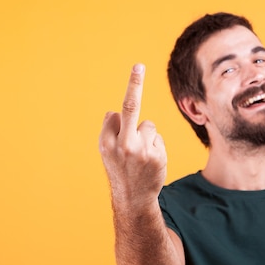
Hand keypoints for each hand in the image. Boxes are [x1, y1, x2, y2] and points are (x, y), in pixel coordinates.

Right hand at [99, 64, 166, 205]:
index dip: (120, 117)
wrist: (133, 198)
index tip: (136, 69)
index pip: (115, 115)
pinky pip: (157, 138)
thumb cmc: (120, 171)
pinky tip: (150, 162)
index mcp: (106, 142)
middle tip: (138, 66)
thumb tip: (114, 112)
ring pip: (149, 125)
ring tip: (141, 156)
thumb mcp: (108, 153)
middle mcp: (122, 144)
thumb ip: (110, 132)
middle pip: (129, 107)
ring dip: (147, 136)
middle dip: (134, 84)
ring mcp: (141, 150)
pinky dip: (155, 146)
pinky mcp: (157, 155)